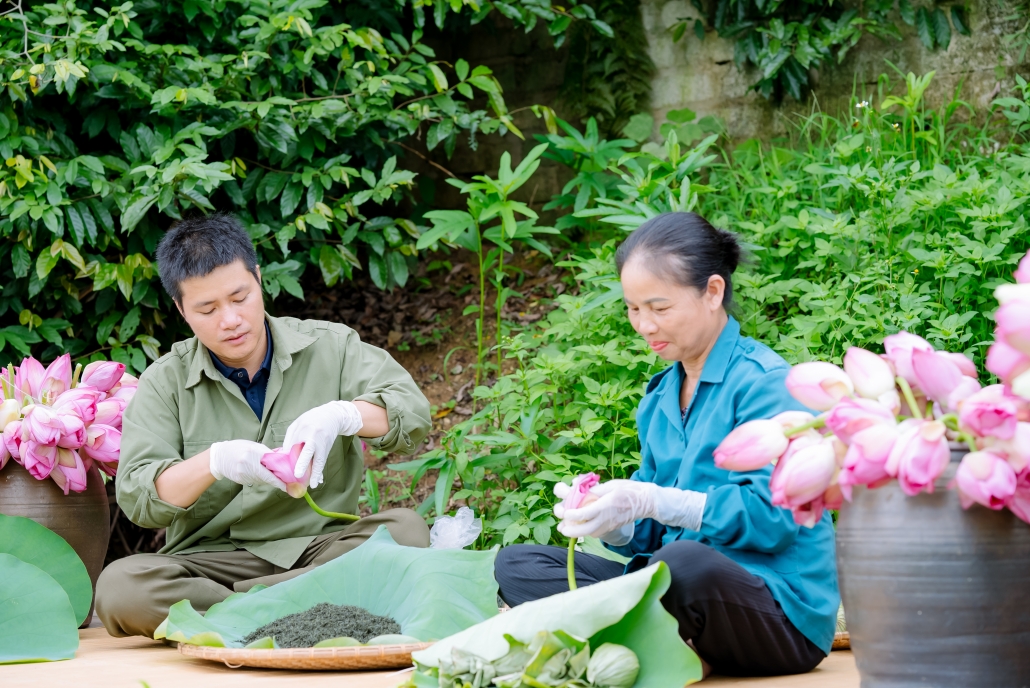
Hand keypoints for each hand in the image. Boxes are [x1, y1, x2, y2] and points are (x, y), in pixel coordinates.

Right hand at [208, 440, 285, 490]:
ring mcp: (243, 474)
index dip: (279, 480)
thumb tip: (283, 457)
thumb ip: (268, 453)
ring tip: (272, 473)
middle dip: (277, 479)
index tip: (288, 485)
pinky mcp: (240, 480)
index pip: (269, 469)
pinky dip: (261, 478)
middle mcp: (247, 464)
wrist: (219, 457)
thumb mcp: (254, 446)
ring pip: (262, 480)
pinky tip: (260, 473)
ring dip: (269, 478)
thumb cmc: (238, 448)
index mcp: (252, 453)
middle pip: (267, 476)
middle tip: (286, 480)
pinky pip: (255, 480)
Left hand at [283, 400, 362, 488]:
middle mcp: (315, 438)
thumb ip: (290, 438)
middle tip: (298, 475)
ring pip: (319, 460)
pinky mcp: (326, 449)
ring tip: (313, 484)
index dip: (291, 453)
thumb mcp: (297, 424)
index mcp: (305, 430)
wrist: (332, 416)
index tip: (285, 460)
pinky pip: (322, 462)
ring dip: (316, 473)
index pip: (297, 443)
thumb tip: (283, 455)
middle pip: (309, 452)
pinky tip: (318, 480)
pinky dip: (320, 471)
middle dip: (304, 464)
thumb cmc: (311, 420)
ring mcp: (322, 444)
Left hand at [556, 479, 706, 537]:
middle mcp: (607, 518)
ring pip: (590, 534)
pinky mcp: (612, 527)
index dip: (572, 515)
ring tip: (566, 529)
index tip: (565, 512)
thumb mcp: (611, 485)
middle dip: (571, 531)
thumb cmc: (629, 490)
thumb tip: (579, 490)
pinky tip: (580, 527)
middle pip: (585, 530)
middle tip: (561, 528)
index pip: (585, 514)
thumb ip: (595, 490)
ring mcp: (610, 525)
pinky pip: (597, 532)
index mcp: (605, 505)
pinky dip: (586, 532)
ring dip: (577, 533)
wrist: (646, 501)